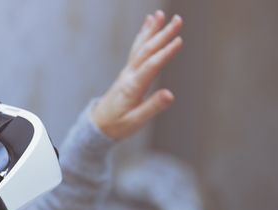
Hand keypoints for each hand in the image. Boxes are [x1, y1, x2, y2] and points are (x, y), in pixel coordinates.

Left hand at [91, 10, 182, 139]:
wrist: (98, 125)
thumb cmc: (117, 125)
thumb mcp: (135, 121)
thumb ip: (152, 107)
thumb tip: (170, 95)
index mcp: (132, 87)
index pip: (151, 66)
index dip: (165, 53)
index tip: (179, 40)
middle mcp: (129, 75)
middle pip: (147, 51)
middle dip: (162, 34)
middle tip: (178, 19)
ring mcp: (127, 72)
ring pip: (141, 47)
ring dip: (152, 30)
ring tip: (161, 15)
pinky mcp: (127, 72)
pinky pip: (136, 49)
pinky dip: (143, 36)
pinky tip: (148, 25)